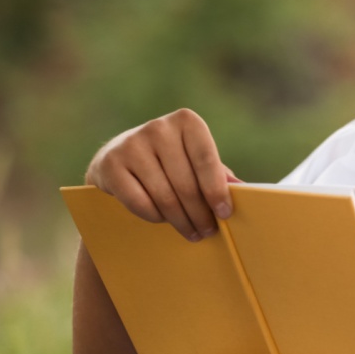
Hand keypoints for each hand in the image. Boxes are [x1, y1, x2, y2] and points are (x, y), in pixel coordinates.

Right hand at [85, 108, 235, 241]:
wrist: (117, 158)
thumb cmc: (169, 161)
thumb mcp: (194, 158)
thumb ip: (217, 172)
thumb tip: (244, 188)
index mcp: (186, 121)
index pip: (206, 159)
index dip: (216, 190)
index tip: (225, 213)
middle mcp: (158, 128)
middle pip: (186, 183)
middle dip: (200, 213)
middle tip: (208, 231)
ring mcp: (131, 144)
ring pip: (164, 196)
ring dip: (181, 221)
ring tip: (192, 232)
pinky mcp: (110, 164)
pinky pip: (139, 202)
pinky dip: (154, 216)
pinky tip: (163, 220)